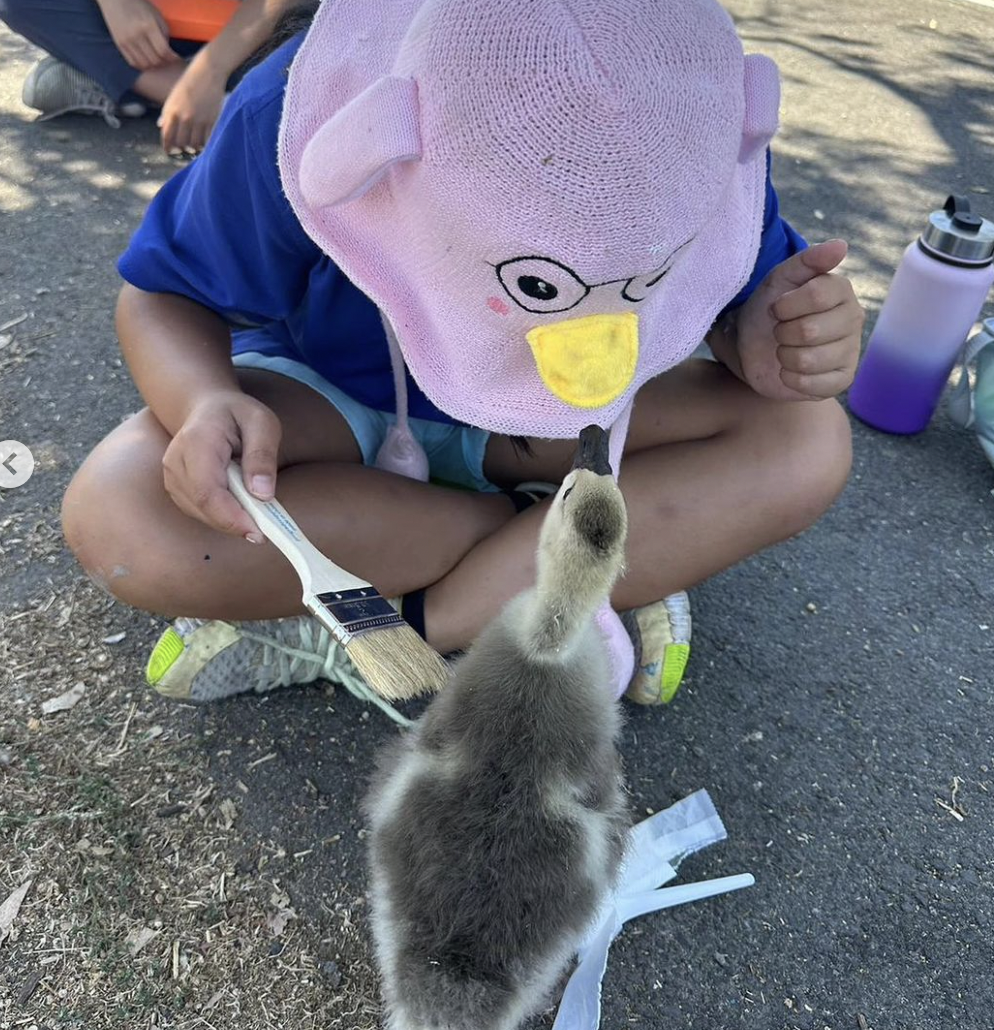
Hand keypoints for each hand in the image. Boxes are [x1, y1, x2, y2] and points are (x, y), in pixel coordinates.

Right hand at [98, 0, 178, 70]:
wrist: (116, 0)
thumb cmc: (140, 7)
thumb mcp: (156, 16)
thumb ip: (164, 34)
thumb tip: (169, 54)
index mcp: (148, 26)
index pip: (164, 51)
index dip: (173, 58)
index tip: (177, 58)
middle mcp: (136, 35)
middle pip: (155, 60)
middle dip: (164, 62)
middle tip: (168, 60)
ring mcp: (126, 41)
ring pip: (145, 64)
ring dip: (154, 66)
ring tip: (158, 61)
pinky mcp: (119, 44)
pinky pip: (133, 63)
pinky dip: (142, 65)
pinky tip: (147, 61)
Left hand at [158, 60, 225, 152]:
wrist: (208, 71)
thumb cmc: (190, 81)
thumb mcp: (174, 95)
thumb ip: (167, 112)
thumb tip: (161, 126)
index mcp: (172, 110)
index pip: (167, 135)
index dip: (167, 147)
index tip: (169, 151)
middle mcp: (184, 117)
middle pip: (181, 143)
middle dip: (181, 149)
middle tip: (182, 150)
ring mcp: (198, 119)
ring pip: (194, 144)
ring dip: (193, 147)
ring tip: (193, 147)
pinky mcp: (211, 120)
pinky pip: (207, 139)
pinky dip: (204, 144)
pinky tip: (203, 142)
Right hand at [162, 390, 281, 539]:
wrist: (207, 407)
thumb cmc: (237, 414)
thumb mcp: (262, 423)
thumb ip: (262, 455)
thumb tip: (263, 494)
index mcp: (196, 442)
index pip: (207, 490)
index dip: (231, 517)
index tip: (259, 532)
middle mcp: (176, 462)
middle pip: (203, 507)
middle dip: (236, 523)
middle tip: (267, 529)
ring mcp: (172, 477)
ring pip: (200, 514)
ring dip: (230, 520)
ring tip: (256, 512)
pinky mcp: (176, 489)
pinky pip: (199, 512)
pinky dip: (222, 516)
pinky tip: (240, 506)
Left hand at [720, 239, 864, 401]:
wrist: (754, 346)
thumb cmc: (770, 310)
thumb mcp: (779, 280)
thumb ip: (806, 261)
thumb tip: (841, 245)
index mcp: (841, 290)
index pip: (817, 296)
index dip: (785, 306)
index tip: (776, 308)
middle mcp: (853, 319)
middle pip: (810, 331)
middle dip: (782, 333)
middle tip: (780, 331)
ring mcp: (850, 352)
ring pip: (808, 360)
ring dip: (784, 356)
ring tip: (784, 349)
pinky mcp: (841, 380)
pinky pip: (812, 385)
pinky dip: (790, 378)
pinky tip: (789, 370)